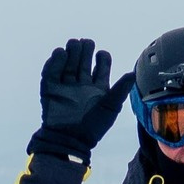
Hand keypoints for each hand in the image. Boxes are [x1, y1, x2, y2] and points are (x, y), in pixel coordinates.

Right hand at [38, 38, 133, 152]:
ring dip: (71, 52)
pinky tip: (60, 53)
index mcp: (97, 88)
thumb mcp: (111, 107)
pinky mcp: (50, 89)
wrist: (70, 140)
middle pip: (83, 61)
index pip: (101, 66)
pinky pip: (51, 72)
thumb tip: (133, 73)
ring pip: (68, 63)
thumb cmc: (93, 127)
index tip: (101, 54)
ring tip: (74, 44)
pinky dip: (54, 62)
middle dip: (85, 50)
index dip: (102, 58)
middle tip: (86, 43)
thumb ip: (120, 89)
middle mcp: (82, 85)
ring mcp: (65, 86)